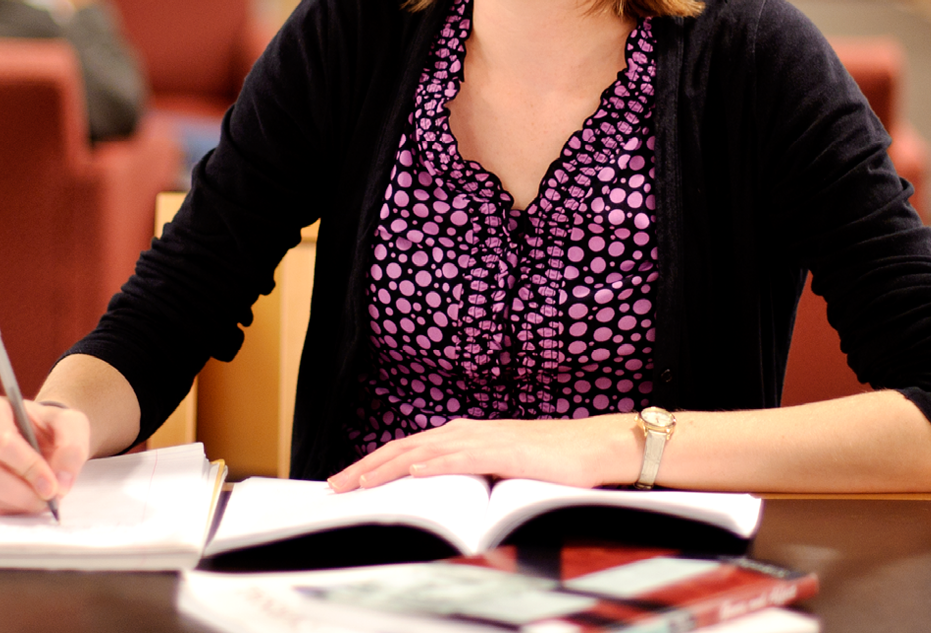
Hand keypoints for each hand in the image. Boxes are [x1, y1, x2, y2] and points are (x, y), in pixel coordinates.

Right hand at [0, 393, 89, 514]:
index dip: (28, 468)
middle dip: (21, 493)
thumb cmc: (46, 427)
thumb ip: (72, 448)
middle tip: (47, 501)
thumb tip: (61, 482)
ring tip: (38, 499)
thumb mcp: (70, 425)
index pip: (1, 441)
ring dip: (15, 503)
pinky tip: (20, 499)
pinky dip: (4, 508)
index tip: (52, 486)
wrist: (33, 435)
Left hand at [326, 415, 640, 492]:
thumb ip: (474, 477)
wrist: (596, 448)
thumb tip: (447, 497)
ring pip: (424, 453)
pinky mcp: (506, 452)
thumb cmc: (554, 462)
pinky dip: (436, 465)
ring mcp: (485, 440)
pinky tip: (414, 473)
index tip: (347, 481)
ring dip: (388, 467)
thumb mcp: (503, 471)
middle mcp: (467, 432)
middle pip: (405, 448)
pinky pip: (463, 458)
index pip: (408, 450)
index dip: (374, 464)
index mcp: (465, 436)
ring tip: (359, 483)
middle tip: (335, 486)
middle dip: (366, 467)